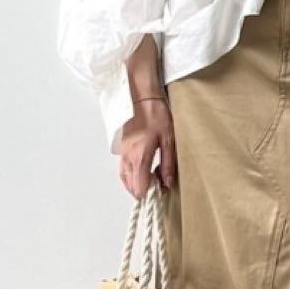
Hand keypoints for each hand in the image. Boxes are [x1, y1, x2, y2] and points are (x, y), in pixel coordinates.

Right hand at [112, 34, 176, 199]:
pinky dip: (130, 173)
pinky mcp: (121, 145)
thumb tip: (166, 182)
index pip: (139, 187)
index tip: (159, 192)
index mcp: (139, 157)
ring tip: (149, 180)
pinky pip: (122, 167)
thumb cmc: (156, 113)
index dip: (149, 194)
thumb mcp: (169, 138)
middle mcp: (127, 157)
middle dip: (142, 190)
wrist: (140, 94)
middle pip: (130, 185)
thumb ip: (167, 163)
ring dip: (135, 182)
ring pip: (124, 177)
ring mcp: (122, 151)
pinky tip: (140, 169)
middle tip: (156, 186)